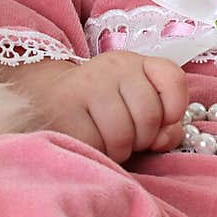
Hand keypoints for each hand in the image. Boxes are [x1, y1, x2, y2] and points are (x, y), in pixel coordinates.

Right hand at [0, 53, 188, 161]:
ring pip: (123, 136)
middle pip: (150, 116)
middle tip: (126, 138)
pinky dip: (98, 154)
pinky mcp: (64, 110)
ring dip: (119, 151)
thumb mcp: (133, 104)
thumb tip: (165, 138)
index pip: (173, 79)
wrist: (41, 97)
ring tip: (106, 142)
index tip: (162, 121)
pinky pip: (97, 145)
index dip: (174, 109)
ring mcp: (86, 86)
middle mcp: (111, 67)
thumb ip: (163, 122)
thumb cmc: (98, 108)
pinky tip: (89, 143)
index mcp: (133, 63)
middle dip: (142, 139)